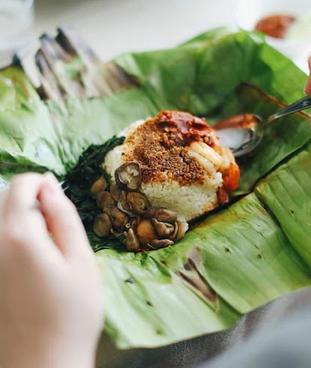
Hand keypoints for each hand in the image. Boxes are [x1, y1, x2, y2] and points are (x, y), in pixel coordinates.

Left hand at [0, 173, 102, 367]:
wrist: (42, 363)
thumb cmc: (72, 311)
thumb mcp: (80, 258)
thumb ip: (63, 217)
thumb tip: (49, 185)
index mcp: (18, 236)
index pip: (20, 185)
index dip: (41, 183)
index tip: (59, 199)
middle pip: (3, 199)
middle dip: (30, 200)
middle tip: (56, 227)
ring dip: (20, 217)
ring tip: (45, 244)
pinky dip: (12, 236)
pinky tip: (31, 259)